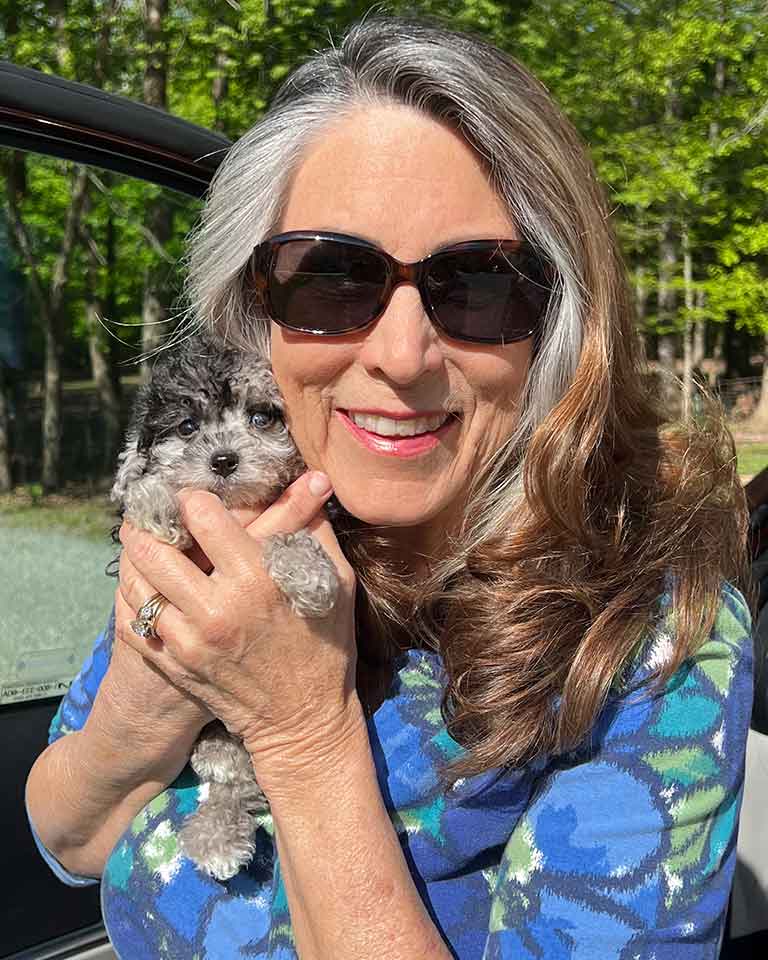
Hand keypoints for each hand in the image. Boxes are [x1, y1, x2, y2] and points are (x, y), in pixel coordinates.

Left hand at [117, 471, 360, 779]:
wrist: (304, 722)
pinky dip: (129, 602)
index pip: (202, 517)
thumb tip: (312, 481)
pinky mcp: (175, 666)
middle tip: (145, 515)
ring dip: (132, 560)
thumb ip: (314, 529)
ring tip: (138, 546)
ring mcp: (190, 641)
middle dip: (144, 524)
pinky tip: (139, 588)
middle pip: (154, 549)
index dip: (191, 498)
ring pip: (135, 586)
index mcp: (257, 579)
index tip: (191, 497)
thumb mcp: (335, 584)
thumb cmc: (326, 647)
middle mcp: (216, 608)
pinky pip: (132, 624)